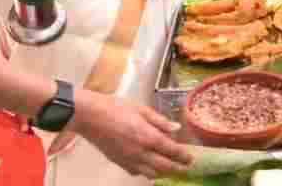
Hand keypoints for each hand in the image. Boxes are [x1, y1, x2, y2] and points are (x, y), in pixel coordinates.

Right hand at [72, 90, 192, 178]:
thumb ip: (160, 121)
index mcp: (148, 136)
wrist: (90, 116)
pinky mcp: (119, 163)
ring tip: (169, 168)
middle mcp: (141, 152)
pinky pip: (136, 172)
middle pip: (164, 166)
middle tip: (185, 167)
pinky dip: (146, 172)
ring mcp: (129, 160)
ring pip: (151, 173)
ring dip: (163, 172)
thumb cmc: (116, 107)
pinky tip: (148, 166)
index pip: (172, 151)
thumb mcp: (141, 109)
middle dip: (177, 168)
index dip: (183, 156)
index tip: (191, 159)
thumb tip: (176, 129)